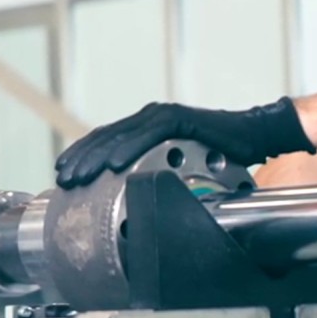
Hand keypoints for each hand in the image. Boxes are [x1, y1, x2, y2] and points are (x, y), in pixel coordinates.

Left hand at [54, 97, 314, 188]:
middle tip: (62, 179)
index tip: (61, 175)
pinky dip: (128, 150)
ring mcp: (163, 116)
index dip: (81, 156)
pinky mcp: (179, 119)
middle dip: (80, 159)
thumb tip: (132, 202)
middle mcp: (150, 117)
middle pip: (105, 137)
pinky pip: (147, 135)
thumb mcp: (178, 168)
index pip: (104, 140)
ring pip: (120, 135)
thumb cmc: (219, 155)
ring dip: (96, 156)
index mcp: (145, 127)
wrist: (255, 137)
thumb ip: (155, 174)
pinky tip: (114, 165)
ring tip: (79, 176)